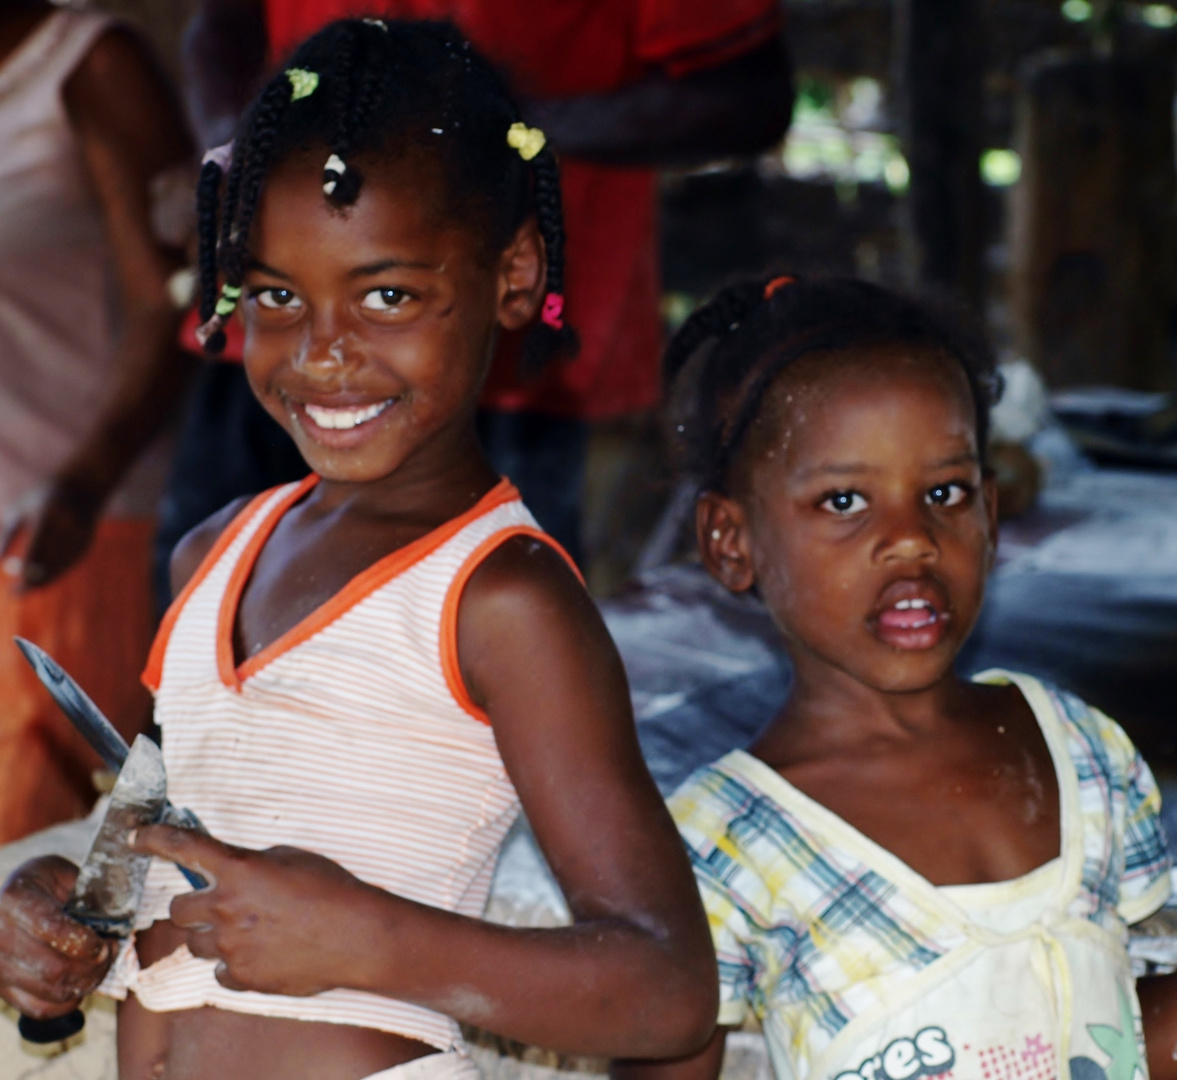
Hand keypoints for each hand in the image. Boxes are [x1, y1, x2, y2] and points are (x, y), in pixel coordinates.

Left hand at [0, 476, 105, 590]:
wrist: (81, 490)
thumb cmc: (40, 501)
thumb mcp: (19, 512)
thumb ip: (8, 537)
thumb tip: (0, 563)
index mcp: (46, 516)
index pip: (35, 551)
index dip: (25, 572)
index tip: (13, 589)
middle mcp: (66, 528)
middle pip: (50, 564)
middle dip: (33, 582)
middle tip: (17, 593)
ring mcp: (79, 537)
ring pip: (59, 568)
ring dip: (43, 577)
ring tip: (27, 583)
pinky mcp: (87, 544)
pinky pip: (68, 565)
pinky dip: (55, 570)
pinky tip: (44, 571)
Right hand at [0, 857, 113, 1017]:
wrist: (11, 900)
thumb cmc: (44, 882)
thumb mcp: (63, 872)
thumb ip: (88, 887)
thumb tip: (118, 912)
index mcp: (14, 901)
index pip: (54, 930)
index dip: (87, 942)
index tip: (106, 941)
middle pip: (54, 969)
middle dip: (94, 966)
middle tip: (111, 952)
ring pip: (51, 991)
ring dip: (87, 982)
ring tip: (102, 965)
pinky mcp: (3, 989)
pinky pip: (39, 1009)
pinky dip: (69, 1002)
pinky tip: (83, 984)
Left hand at [133, 826, 378, 996]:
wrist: (356, 935)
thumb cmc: (330, 890)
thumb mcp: (291, 858)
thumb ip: (252, 864)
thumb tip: (234, 874)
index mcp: (238, 869)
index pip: (183, 847)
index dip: (153, 839)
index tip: (135, 837)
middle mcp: (226, 907)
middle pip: (178, 909)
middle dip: (193, 906)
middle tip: (220, 904)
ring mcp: (230, 947)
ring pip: (196, 943)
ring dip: (214, 936)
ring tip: (253, 932)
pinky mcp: (241, 978)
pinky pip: (220, 971)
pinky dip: (234, 963)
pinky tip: (265, 953)